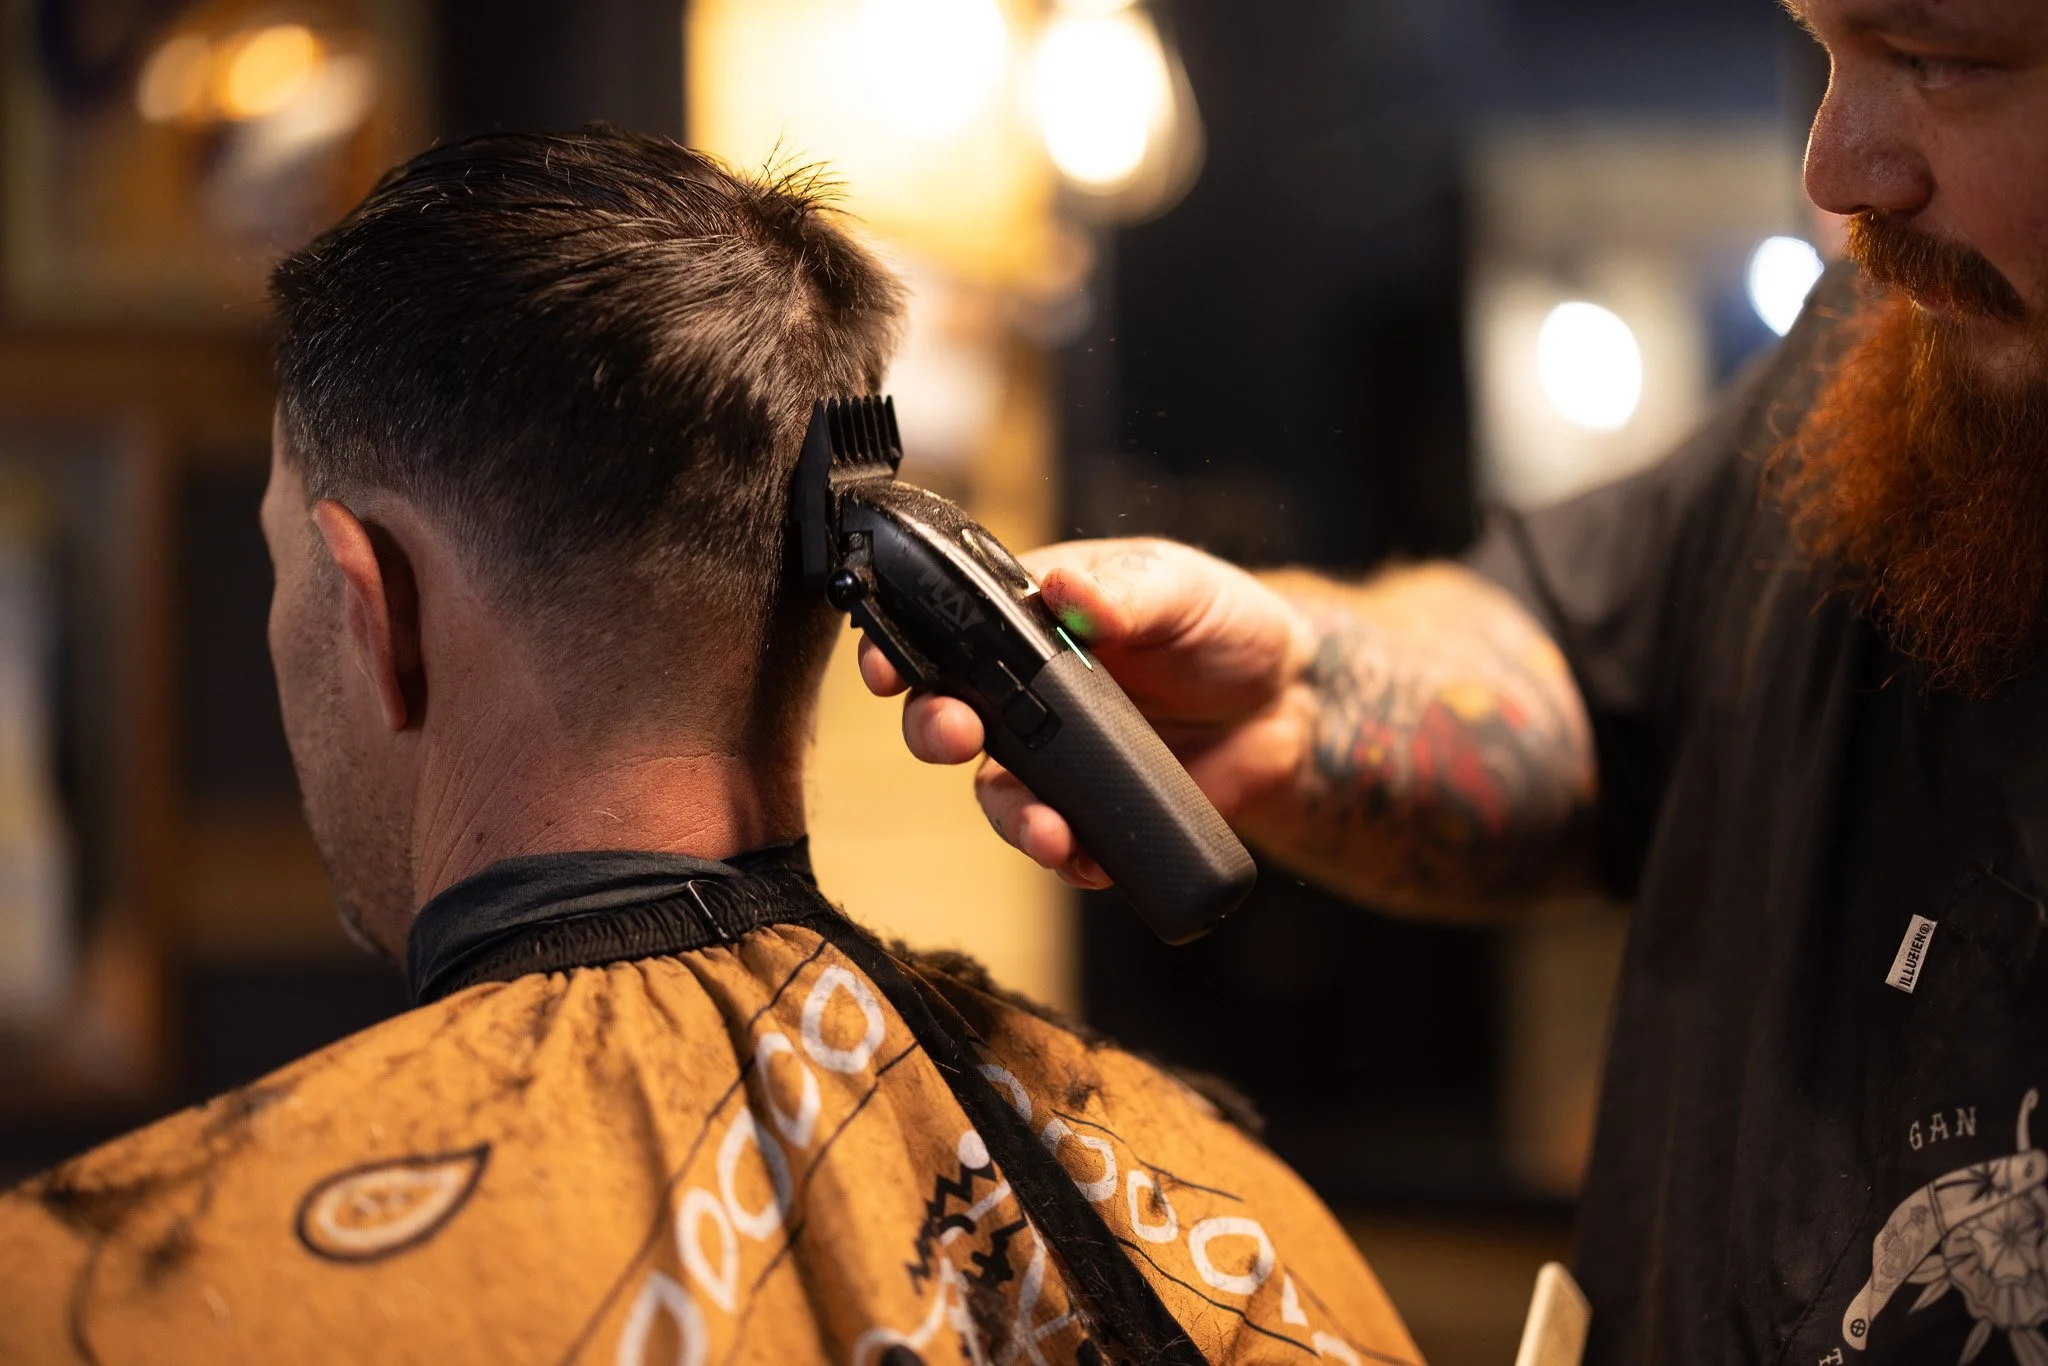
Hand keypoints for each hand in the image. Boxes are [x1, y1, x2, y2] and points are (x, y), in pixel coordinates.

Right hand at [857, 537, 1314, 885]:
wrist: (1292, 701)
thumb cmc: (1224, 624)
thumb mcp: (1178, 588)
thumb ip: (1123, 590)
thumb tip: (1064, 587)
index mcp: (1027, 621)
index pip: (941, 631)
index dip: (898, 649)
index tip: (887, 670)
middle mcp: (1024, 693)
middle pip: (945, 718)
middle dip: (935, 731)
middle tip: (960, 735)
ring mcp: (1056, 758)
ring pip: (998, 796)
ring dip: (1011, 816)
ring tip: (1047, 828)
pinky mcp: (1095, 812)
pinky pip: (1063, 847)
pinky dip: (1067, 858)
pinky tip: (1086, 858)